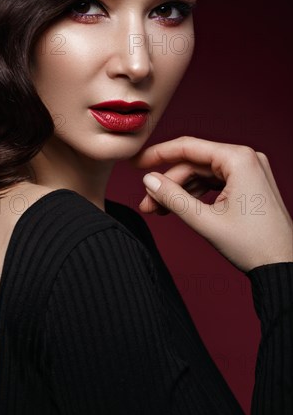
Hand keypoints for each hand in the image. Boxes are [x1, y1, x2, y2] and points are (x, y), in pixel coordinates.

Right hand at [130, 136, 292, 272]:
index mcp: (239, 159)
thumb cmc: (254, 245)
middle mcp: (246, 158)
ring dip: (180, 191)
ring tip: (159, 210)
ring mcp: (249, 170)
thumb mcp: (205, 221)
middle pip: (194, 163)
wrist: (284, 266)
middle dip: (168, 184)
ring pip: (202, 174)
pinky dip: (196, 194)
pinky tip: (179, 207)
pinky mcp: (249, 183)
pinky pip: (214, 182)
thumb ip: (173, 197)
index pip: (188, 147)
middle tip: (147, 204)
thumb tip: (149, 181)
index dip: (158, 154)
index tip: (136, 162)